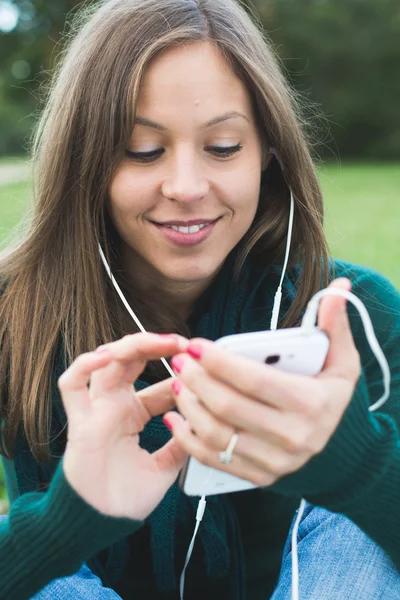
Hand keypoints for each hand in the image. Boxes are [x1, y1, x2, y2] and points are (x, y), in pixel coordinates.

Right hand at [61, 333, 188, 520]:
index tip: (202, 366)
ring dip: (132, 346)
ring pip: (106, 362)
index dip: (179, 373)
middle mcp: (115, 406)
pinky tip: (108, 356)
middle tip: (182, 343)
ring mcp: (96, 410)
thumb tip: (201, 424)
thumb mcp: (165, 468)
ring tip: (160, 342)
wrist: (101, 525)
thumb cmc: (126, 499)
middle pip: (132, 361)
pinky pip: (71, 385)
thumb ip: (180, 444)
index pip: (159, 384)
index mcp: (134, 415)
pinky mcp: (79, 421)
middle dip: (156, 346)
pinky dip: (85, 365)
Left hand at [164, 279, 360, 486]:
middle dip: (197, 379)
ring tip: (178, 381)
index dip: (220, 361)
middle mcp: (293, 438)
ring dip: (189, 405)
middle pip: (229, 407)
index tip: (196, 344)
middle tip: (180, 359)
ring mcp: (275, 462)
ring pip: (216, 434)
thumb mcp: (342, 360)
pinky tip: (176, 416)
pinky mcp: (259, 476)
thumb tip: (339, 287)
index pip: (255, 380)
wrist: (338, 446)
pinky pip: (214, 459)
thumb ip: (336, 323)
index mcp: (311, 404)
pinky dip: (188, 439)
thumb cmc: (330, 394)